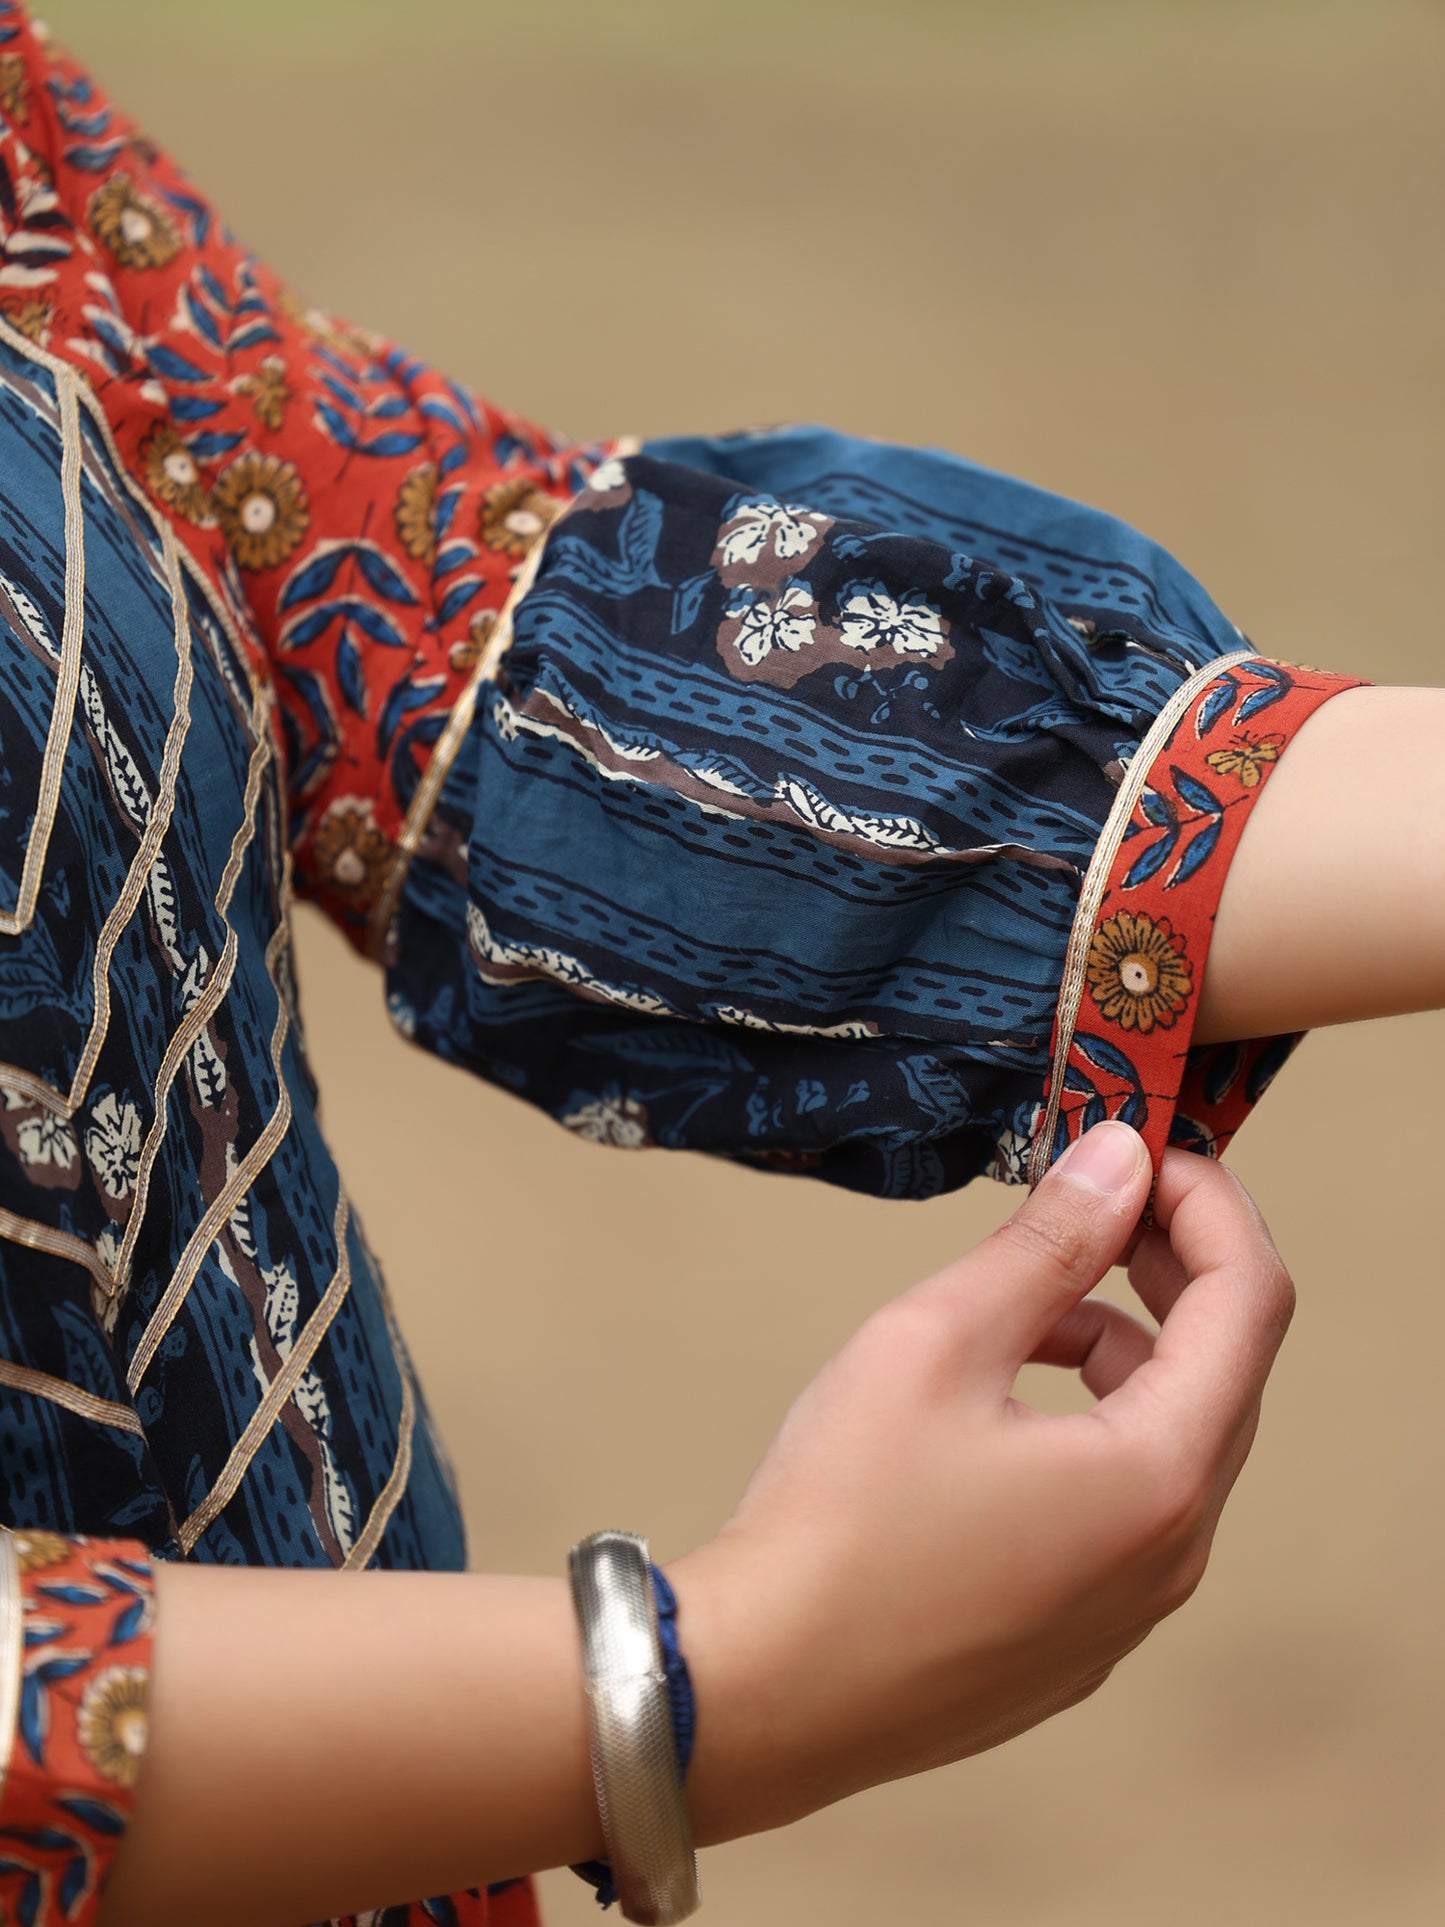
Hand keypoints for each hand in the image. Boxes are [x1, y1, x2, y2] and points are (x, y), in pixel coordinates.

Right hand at [672, 1123, 1294, 1841]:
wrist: (761, 1691)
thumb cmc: (838, 1519)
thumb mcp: (937, 1341)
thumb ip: (1047, 1243)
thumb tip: (1121, 1158)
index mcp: (1158, 1474)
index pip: (1250, 1300)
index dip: (1207, 1203)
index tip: (1142, 1148)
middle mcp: (1172, 1553)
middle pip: (1226, 1370)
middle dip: (1173, 1266)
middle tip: (1095, 1200)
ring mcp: (1129, 1609)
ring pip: (1174, 1437)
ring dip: (1125, 1346)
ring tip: (1025, 1308)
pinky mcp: (1078, 1637)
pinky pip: (1128, 1503)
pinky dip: (1095, 1424)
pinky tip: (1000, 1405)